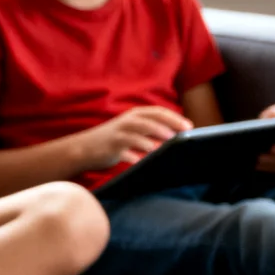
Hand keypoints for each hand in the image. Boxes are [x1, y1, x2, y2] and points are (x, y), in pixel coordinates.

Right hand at [76, 106, 190, 168]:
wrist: (84, 147)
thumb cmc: (114, 139)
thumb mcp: (132, 130)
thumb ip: (151, 130)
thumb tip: (178, 137)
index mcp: (134, 115)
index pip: (157, 112)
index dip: (174, 118)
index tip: (189, 126)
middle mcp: (126, 121)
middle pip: (148, 120)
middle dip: (165, 125)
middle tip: (182, 134)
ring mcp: (117, 134)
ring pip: (134, 133)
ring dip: (148, 139)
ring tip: (161, 147)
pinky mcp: (109, 147)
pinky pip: (122, 151)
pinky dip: (131, 156)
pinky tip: (139, 162)